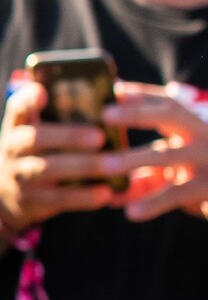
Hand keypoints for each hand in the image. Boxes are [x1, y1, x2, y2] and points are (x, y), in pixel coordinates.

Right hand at [0, 81, 158, 231]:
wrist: (6, 193)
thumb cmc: (41, 152)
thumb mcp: (41, 131)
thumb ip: (67, 115)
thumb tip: (119, 92)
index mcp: (19, 125)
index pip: (17, 107)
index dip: (28, 99)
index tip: (43, 93)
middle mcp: (14, 148)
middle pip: (34, 138)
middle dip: (68, 136)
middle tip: (99, 136)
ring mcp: (19, 175)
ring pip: (47, 169)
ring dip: (82, 166)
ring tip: (111, 165)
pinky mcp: (31, 200)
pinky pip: (58, 199)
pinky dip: (83, 196)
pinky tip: (106, 193)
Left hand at [106, 84, 207, 222]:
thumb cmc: (194, 172)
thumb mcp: (175, 159)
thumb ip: (143, 160)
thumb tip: (101, 160)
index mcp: (191, 124)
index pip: (166, 100)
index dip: (142, 93)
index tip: (115, 87)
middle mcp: (201, 135)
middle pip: (169, 114)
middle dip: (136, 113)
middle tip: (104, 114)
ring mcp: (206, 160)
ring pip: (167, 154)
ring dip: (133, 158)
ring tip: (103, 166)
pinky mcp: (207, 188)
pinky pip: (177, 193)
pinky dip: (153, 202)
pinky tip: (131, 212)